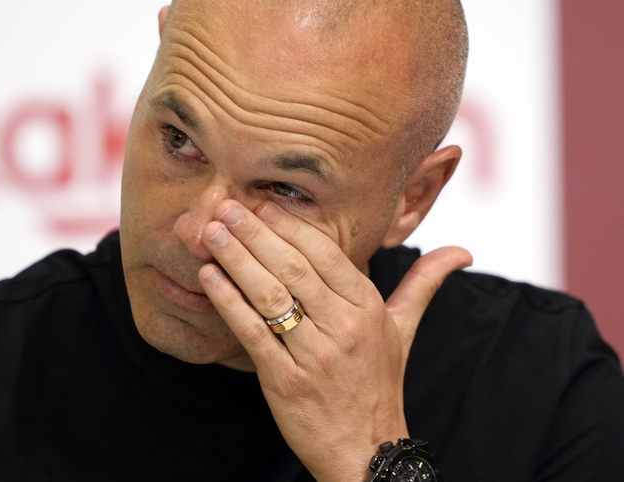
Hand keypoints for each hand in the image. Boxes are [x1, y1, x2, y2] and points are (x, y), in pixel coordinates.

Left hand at [198, 200, 471, 481]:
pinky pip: (253, 332)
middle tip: (225, 207)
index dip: (291, 226)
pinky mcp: (285, 380)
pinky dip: (228, 302)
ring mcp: (314, 354)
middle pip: (293, 267)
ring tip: (211, 233)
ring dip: (236, 259)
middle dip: (255, 233)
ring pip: (270, 295)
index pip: (326, 254)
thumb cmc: (379, 384)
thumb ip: (423, 284)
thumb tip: (461, 252)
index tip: (263, 203)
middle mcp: (343, 327)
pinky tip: (209, 277)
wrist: (366, 449)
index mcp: (368, 308)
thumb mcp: (404, 330)